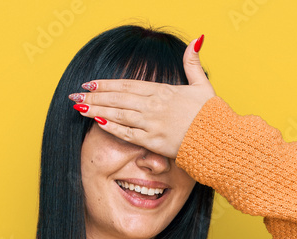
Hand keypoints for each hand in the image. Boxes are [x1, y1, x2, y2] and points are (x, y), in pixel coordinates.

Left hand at [69, 35, 215, 158]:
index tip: (91, 83)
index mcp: (164, 91)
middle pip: (118, 98)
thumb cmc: (212, 115)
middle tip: (75, 95)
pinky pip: (127, 134)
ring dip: (97, 109)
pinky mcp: (154, 142)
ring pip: (119, 114)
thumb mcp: (203, 84)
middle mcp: (155, 106)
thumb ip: (193, 63)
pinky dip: (112, 127)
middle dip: (94, 96)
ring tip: (79, 107)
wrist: (220, 139)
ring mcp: (152, 124)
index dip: (107, 84)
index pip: (128, 85)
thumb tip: (197, 39)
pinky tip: (98, 122)